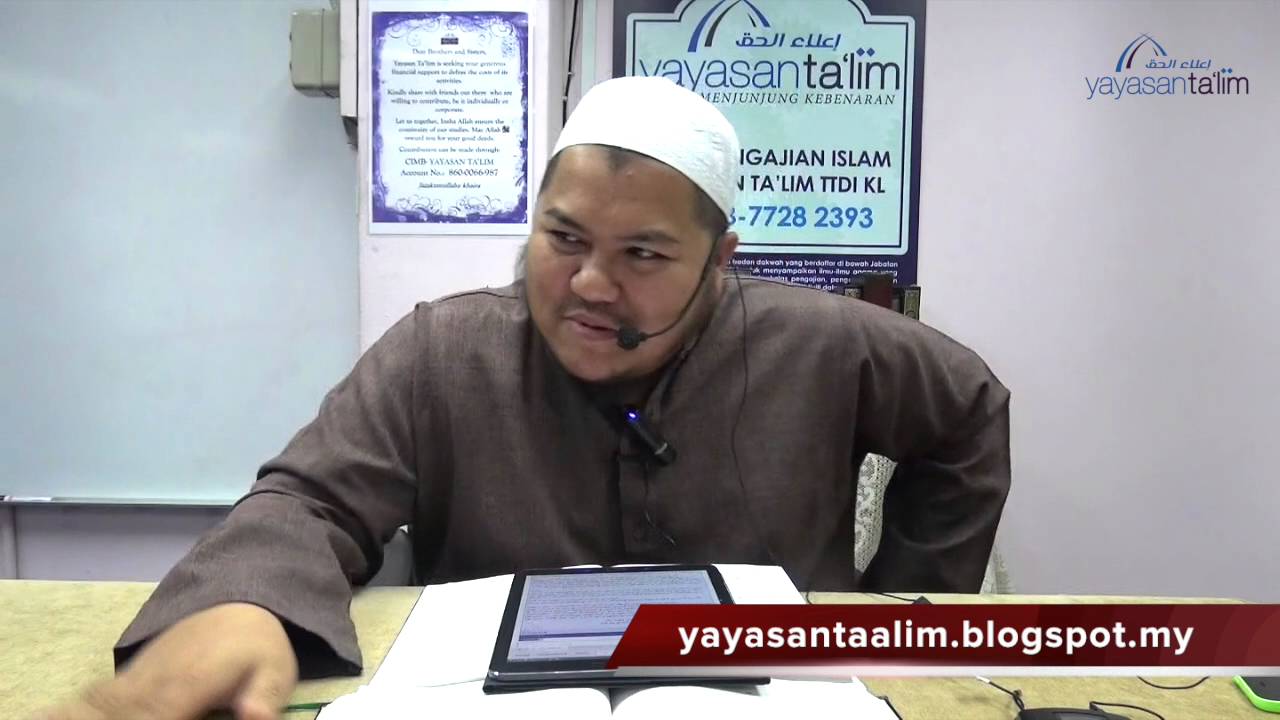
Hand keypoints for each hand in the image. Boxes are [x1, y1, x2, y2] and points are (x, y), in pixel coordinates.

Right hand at [36, 602, 298, 719]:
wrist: (237, 604)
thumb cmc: (259, 646)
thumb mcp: (275, 672)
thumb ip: (264, 697)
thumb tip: (256, 717)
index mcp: (190, 681)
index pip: (157, 714)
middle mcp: (155, 678)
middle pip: (122, 710)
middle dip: (115, 716)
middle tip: (117, 716)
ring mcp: (138, 675)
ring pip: (105, 701)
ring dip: (93, 709)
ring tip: (67, 714)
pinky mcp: (130, 677)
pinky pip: (100, 695)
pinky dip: (85, 704)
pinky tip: (60, 711)